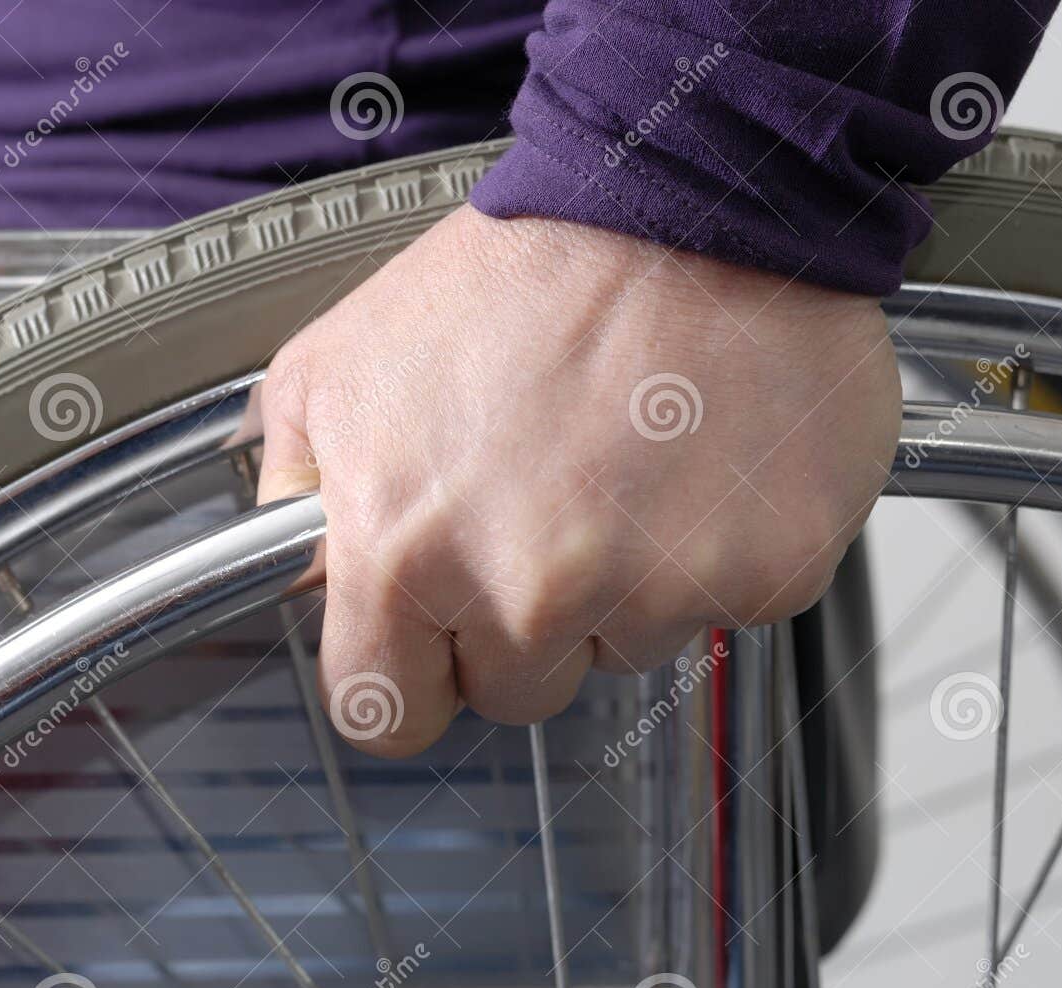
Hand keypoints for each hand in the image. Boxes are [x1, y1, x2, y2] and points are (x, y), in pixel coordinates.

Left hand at [241, 205, 900, 756]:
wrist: (688, 196)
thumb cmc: (524, 273)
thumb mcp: (339, 361)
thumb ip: (295, 486)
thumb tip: (303, 570)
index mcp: (407, 553)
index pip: (385, 716)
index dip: (407, 677)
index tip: (432, 646)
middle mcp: (531, 592)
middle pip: (515, 691)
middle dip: (522, 620)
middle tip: (544, 498)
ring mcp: (658, 591)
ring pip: (624, 651)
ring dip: (623, 582)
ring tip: (626, 459)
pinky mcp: (766, 573)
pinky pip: (725, 610)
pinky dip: (717, 550)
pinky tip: (697, 463)